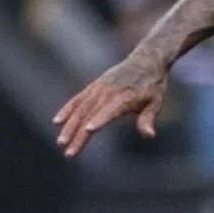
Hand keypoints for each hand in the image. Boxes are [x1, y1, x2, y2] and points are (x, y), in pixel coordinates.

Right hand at [53, 56, 169, 157]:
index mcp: (124, 97)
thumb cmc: (153, 84)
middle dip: (78, 134)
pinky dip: (67, 110)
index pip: (109, 110)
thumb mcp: (156, 101)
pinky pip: (77, 99)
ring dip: (69, 126)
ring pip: (80, 109)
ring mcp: (98, 88)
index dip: (99, 120)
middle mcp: (108, 92)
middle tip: (70, 152)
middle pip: (90, 115)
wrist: (146, 59)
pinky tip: (57, 122)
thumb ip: (148, 118)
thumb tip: (149, 135)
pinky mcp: (93, 86)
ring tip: (61, 142)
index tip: (88, 130)